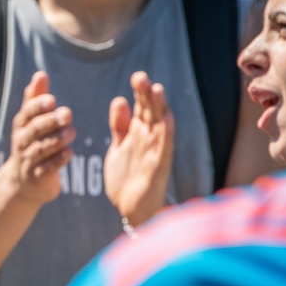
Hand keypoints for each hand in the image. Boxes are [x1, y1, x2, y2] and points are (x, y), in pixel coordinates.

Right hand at [0, 70, 73, 208]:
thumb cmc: (31, 144)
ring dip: (57, 140)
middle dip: (50, 121)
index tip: (52, 100)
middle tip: (67, 114)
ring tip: (71, 132)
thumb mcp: (30, 122)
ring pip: (42, 149)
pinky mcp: (38, 177)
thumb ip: (36, 99)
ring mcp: (29, 160)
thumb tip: (40, 74)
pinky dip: (58, 161)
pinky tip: (69, 153)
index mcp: (22, 126)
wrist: (23, 182)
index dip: (38, 106)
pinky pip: (47, 169)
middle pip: (34, 130)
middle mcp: (23, 142)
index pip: (27, 113)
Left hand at [104, 70, 175, 227]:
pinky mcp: (159, 166)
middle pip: (151, 112)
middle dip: (148, 95)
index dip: (140, 93)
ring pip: (160, 125)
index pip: (142, 107)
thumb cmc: (126, 177)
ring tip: (157, 90)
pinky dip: (166, 133)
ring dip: (160, 108)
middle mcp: (149, 139)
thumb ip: (119, 125)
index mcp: (138, 133)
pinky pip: (164, 148)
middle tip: (142, 77)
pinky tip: (167, 119)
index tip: (137, 77)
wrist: (131, 208)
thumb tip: (120, 99)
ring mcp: (155, 151)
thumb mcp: (118, 147)